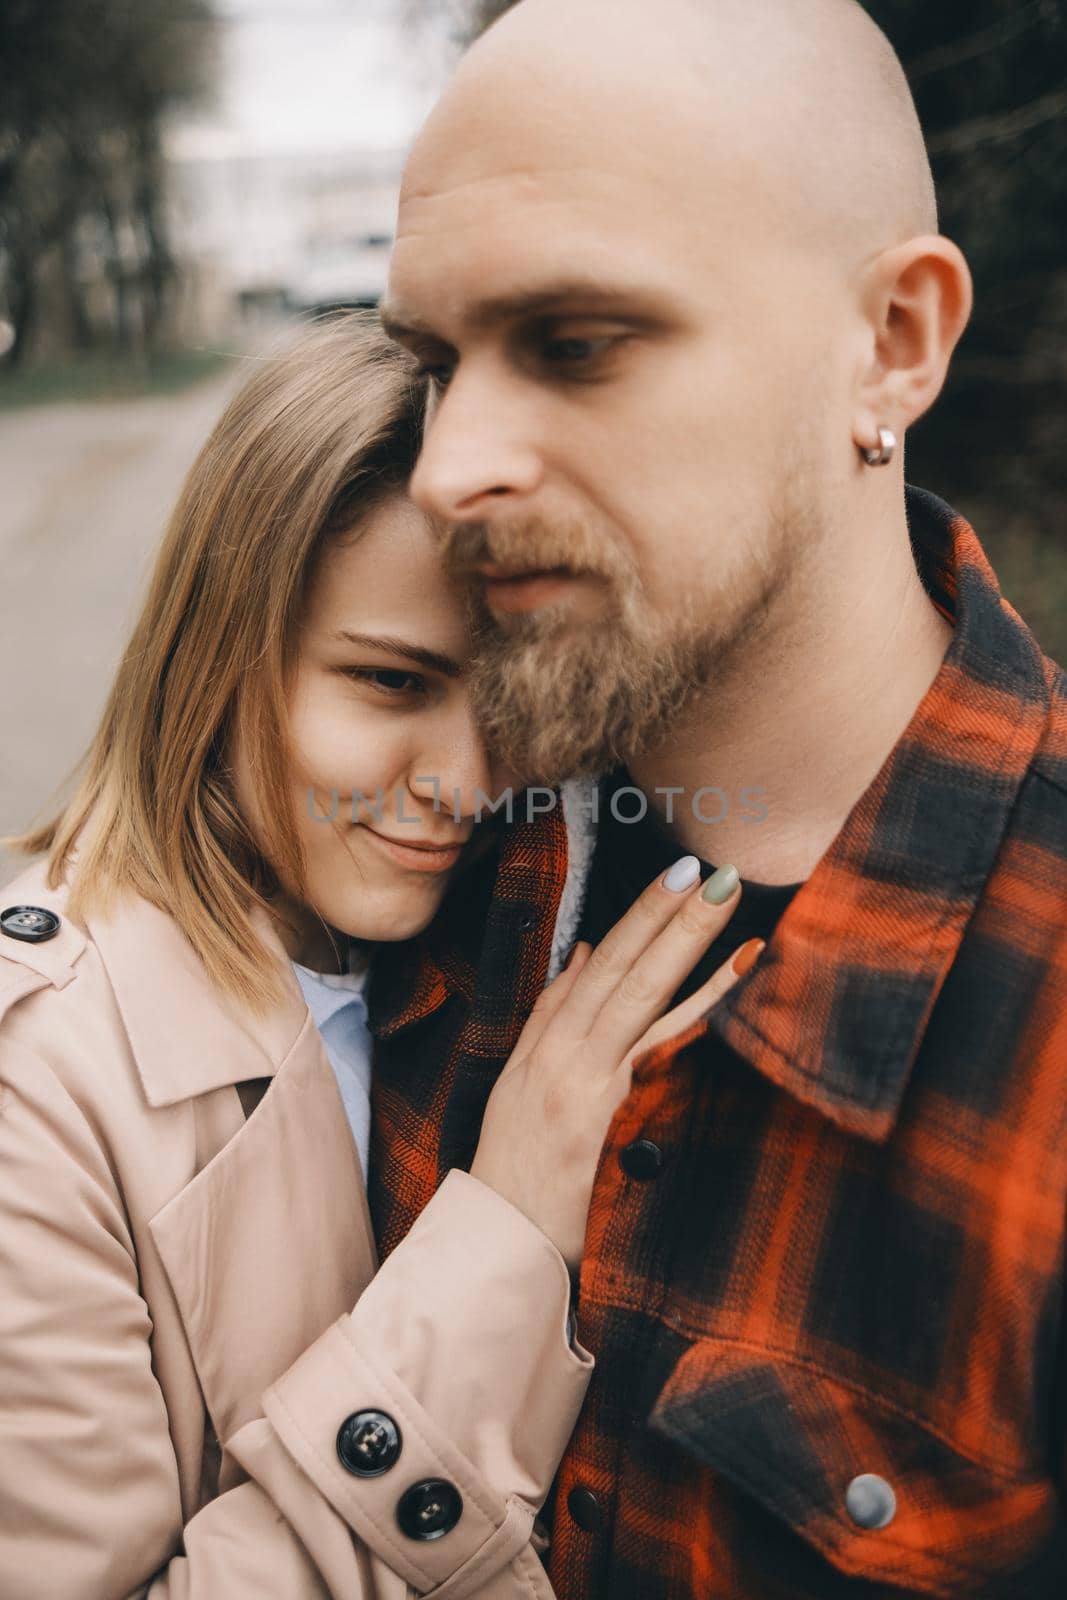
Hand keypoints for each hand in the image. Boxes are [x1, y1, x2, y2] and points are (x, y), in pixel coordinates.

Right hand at [469, 858, 756, 1268]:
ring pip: (640, 994)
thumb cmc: (513, 1172)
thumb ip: (552, 1019)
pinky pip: (661, 1048)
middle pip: (621, 969)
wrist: (499, 1242)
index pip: (598, 967)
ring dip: (684, 940)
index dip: (637, 918)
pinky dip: (700, 1006)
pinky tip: (735, 972)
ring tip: (722, 896)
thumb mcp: (521, 1085)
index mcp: (544, 1046)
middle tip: (706, 866)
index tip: (674, 875)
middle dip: (664, 913)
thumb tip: (590, 955)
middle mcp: (564, 1054)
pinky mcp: (608, 1113)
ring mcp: (588, 1080)